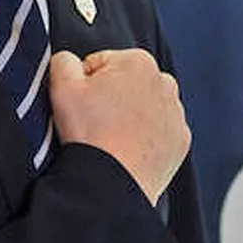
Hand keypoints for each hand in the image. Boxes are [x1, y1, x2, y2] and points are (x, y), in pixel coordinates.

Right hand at [49, 48, 190, 205]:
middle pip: (125, 83)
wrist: (111, 183)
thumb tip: (70, 60)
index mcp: (138, 62)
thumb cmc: (89, 134)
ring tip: (110, 137)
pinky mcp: (180, 141)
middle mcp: (164, 83)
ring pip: (142, 107)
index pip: (100, 65)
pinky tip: (126, 148)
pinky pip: (157, 131)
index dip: (84, 85)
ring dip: (127, 116)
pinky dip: (143, 137)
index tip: (83, 105)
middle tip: (95, 122)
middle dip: (110, 97)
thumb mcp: (61, 85)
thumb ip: (63, 59)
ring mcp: (176, 114)